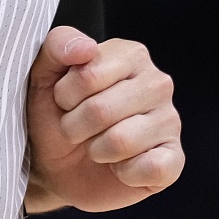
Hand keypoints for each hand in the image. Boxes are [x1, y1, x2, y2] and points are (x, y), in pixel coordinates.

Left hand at [24, 27, 182, 212]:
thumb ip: (58, 46)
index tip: (65, 99)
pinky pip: (148, 169)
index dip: (65, 95)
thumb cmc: (55, 114)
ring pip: (121, 141)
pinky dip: (123, 173)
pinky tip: (120, 165)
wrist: (57, 164)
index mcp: (130, 54)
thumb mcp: (44, 73)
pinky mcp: (174, 159)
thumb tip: (85, 47)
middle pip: (101, 110)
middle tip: (78, 127)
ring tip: (97, 144)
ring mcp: (170, 121)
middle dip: (76, 126)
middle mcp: (157, 83)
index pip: (87, 75)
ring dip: (96, 150)